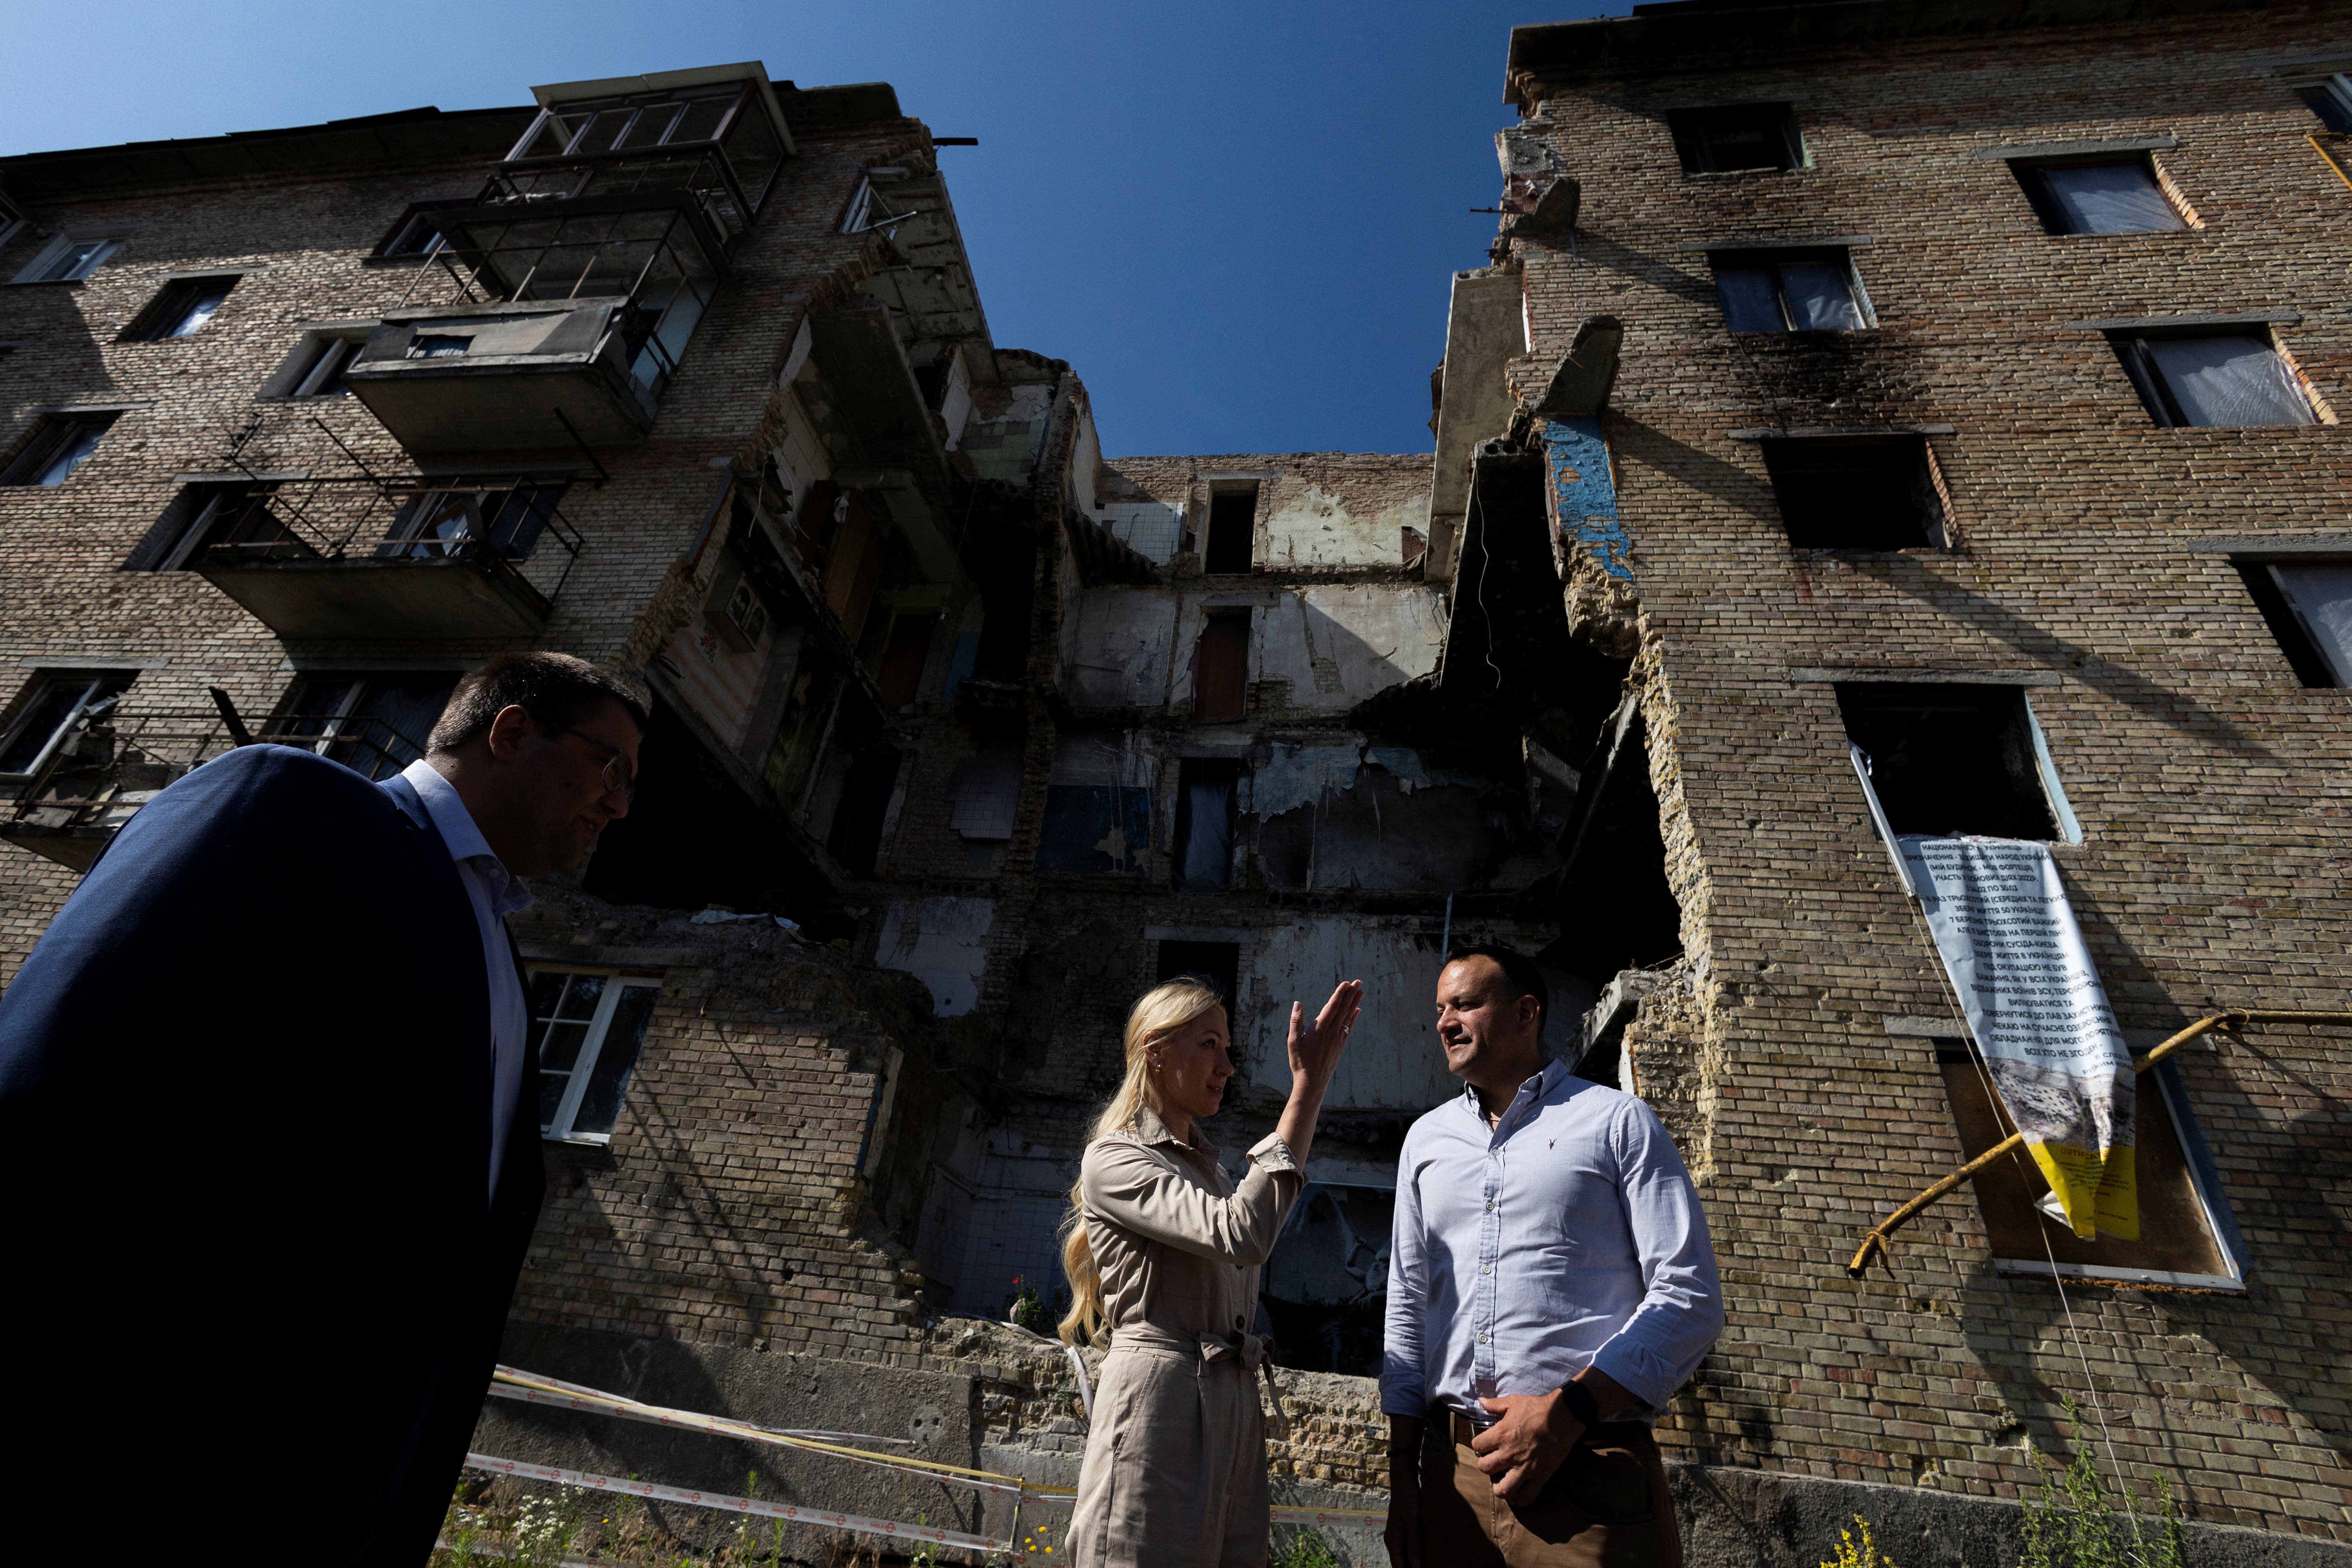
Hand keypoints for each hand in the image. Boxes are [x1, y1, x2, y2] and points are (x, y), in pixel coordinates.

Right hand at [1288, 979, 1362, 1097]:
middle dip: (1351, 994)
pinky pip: (1348, 1028)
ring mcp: (1337, 1039)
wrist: (1312, 1082)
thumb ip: (1296, 1021)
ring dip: (1354, 1003)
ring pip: (1347, 1017)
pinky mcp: (1340, 1045)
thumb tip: (1298, 1003)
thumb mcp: (1293, 1042)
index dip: (1339, 994)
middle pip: (1343, 1009)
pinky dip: (1353, 1017)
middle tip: (1358, 981)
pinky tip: (1357, 1010)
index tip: (1346, 983)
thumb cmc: (1300, 1062)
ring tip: (1361, 991)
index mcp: (1319, 1029)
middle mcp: (1331, 1032)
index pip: (1332, 1007)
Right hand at [1383, 1459, 1422, 1567]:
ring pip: (1404, 1558)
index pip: (1398, 1567)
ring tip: (1430, 1566)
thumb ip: (1414, 1544)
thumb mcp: (1413, 1521)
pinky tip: (1426, 1558)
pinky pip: (1407, 1550)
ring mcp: (1396, 1537)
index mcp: (1393, 1540)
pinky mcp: (1402, 1532)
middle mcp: (1392, 1541)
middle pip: (1401, 1564)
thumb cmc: (1409, 1499)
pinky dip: (1415, 1556)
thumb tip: (1416, 1567)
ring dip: (1414, 1564)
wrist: (1403, 1481)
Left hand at [1472, 1388, 1582, 1502]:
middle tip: (1492, 1462)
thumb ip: (1495, 1404)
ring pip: (1502, 1489)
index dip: (1478, 1445)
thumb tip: (1480, 1401)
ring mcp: (1524, 1468)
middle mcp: (1509, 1454)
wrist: (1562, 1417)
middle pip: (1485, 1468)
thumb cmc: (1537, 1408)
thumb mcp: (1513, 1402)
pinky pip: (1526, 1497)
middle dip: (1485, 1465)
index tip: (1484, 1445)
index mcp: (1500, 1435)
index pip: (1477, 1446)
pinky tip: (1516, 1493)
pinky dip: (1519, 1499)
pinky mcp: (1539, 1476)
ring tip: (1500, 1481)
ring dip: (1498, 1487)